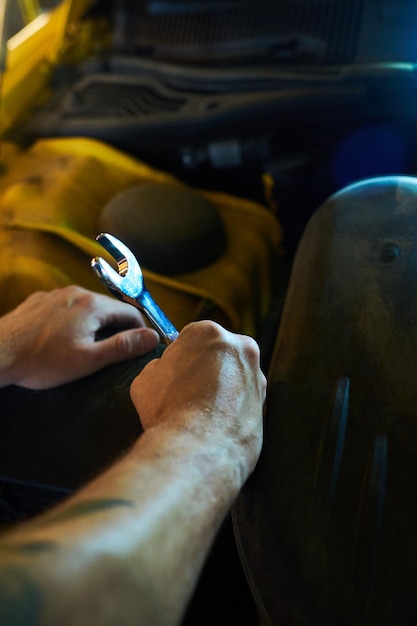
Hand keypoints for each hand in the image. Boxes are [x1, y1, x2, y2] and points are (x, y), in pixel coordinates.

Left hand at [0, 285, 159, 388]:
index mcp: (93, 305)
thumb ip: (123, 347)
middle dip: (115, 329)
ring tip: (84, 350)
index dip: (139, 331)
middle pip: (109, 309)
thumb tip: (152, 337)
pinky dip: (71, 322)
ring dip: (93, 326)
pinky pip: (65, 309)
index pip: (131, 313)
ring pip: (86, 309)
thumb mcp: (88, 360)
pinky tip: (61, 341)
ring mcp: (55, 295)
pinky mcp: (39, 301)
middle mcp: (76, 292)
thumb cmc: (42, 361)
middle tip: (110, 355)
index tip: (138, 349)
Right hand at [130, 320, 265, 480]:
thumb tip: (164, 369)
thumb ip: (158, 366)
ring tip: (200, 412)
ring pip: (233, 375)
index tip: (175, 373)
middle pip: (218, 353)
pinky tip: (214, 423)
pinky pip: (243, 398)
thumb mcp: (144, 379)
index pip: (192, 336)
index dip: (180, 356)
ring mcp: (256, 374)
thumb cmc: (168, 410)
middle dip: (205, 368)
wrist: (198, 450)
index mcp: (208, 332)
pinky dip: (232, 407)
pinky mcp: (264, 401)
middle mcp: (239, 346)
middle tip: (186, 392)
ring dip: (220, 387)